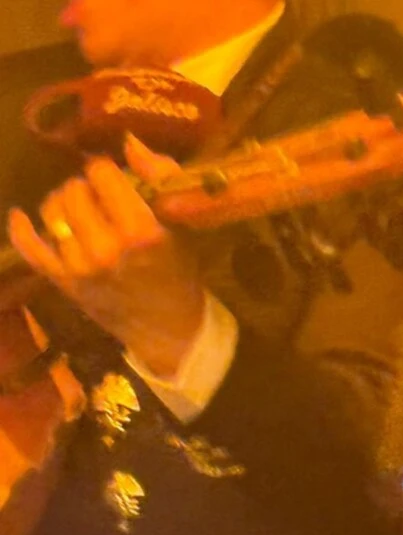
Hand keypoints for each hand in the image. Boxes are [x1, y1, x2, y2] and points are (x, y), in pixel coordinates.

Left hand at [7, 134, 204, 377]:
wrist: (169, 327)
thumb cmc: (179, 272)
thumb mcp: (182, 224)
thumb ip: (160, 177)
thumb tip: (128, 141)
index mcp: (139, 231)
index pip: (101, 172)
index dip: (109, 172)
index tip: (119, 183)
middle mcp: (105, 248)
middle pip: (73, 189)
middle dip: (87, 188)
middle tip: (102, 201)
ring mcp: (79, 266)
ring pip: (52, 211)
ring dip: (64, 205)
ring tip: (83, 214)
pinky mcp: (63, 282)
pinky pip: (31, 248)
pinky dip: (22, 229)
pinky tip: (22, 216)